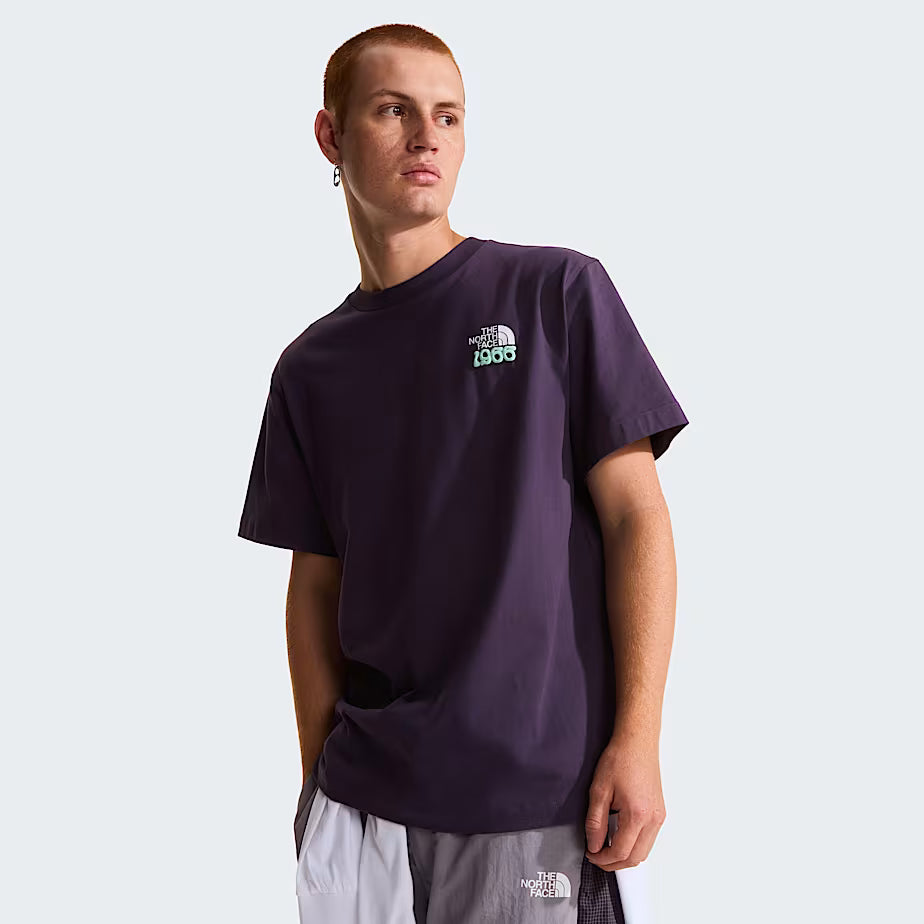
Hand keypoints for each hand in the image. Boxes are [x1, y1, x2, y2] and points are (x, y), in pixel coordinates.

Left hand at [584, 730, 665, 870]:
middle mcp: (653, 819)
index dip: (602, 859)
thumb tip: (593, 844)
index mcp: (637, 814)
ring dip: (625, 856)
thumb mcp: (599, 790)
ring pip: (644, 852)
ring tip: (606, 847)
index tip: (591, 854)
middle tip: (597, 856)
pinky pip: (649, 839)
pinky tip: (620, 836)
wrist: (637, 742)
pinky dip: (634, 845)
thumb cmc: (621, 759)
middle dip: (614, 863)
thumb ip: (595, 822)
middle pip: (635, 858)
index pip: (620, 852)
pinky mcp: (660, 812)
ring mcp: (659, 816)